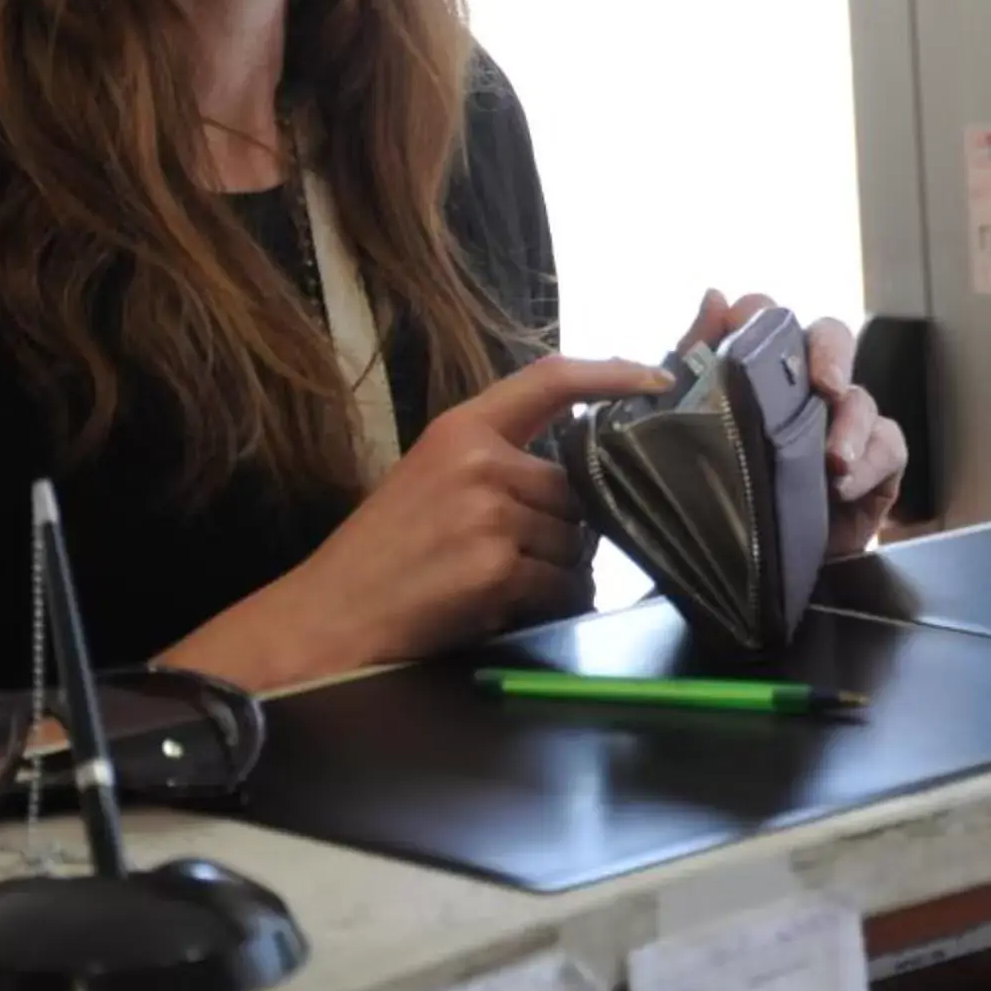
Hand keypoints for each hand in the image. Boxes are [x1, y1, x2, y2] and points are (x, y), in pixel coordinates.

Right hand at [164, 355, 670, 691]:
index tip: (657, 379)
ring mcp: (489, 513)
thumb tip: (576, 479)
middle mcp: (479, 460)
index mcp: (461, 428)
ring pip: (577, 541)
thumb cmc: (382, 552)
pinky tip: (506, 606)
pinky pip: (564, 585)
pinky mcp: (497, 567)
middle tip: (518, 556)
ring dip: (557, 570)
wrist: (332, 616)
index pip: (551, 380)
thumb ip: (497, 463)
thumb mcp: (430, 477)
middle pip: (574, 486)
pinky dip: (550, 602)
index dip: (612, 374)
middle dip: (564, 527)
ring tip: (503, 584)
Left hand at [679, 290, 906, 562]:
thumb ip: (696, 358)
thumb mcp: (692, 423)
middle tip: (825, 383)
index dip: (761, 313)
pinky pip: (889, 445)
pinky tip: (844, 485)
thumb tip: (715, 297)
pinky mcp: (878, 462)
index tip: (745, 321)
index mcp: (763, 368)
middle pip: (832, 338)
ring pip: (862, 397)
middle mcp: (809, 386)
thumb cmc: (723, 489)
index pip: (769, 318)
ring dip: (851, 424)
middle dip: (831, 352)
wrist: (753, 570)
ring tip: (833, 459)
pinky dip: (869, 463)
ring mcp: (846, 422)